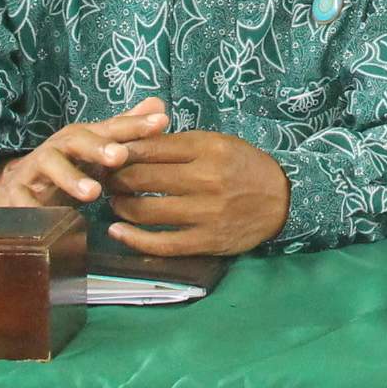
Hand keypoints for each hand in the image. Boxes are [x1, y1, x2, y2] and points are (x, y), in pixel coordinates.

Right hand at [0, 99, 170, 207]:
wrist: (17, 187)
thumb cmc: (68, 167)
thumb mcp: (97, 150)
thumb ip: (125, 131)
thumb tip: (158, 104)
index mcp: (81, 138)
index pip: (110, 128)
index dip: (135, 124)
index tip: (161, 122)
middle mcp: (58, 148)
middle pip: (77, 141)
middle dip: (98, 147)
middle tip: (120, 156)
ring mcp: (34, 169)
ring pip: (50, 166)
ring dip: (71, 178)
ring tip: (93, 193)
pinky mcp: (14, 194)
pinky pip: (22, 199)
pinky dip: (35, 207)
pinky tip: (52, 217)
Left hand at [106, 129, 290, 257]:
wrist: (281, 199)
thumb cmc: (243, 166)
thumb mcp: (216, 144)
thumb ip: (178, 144)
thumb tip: (132, 144)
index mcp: (208, 149)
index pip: (152, 148)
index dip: (122, 152)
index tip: (107, 154)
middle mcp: (206, 180)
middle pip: (142, 179)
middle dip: (115, 178)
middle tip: (105, 179)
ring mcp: (205, 213)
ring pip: (145, 211)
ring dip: (120, 206)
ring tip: (113, 201)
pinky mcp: (206, 241)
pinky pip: (161, 243)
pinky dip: (134, 239)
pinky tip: (118, 231)